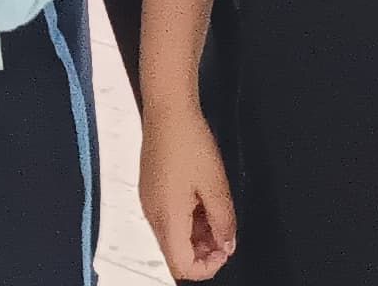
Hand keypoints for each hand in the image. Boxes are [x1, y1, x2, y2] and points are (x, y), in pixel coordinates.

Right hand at [141, 113, 240, 279]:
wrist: (168, 111)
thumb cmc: (188, 141)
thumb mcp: (216, 185)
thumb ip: (223, 221)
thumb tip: (227, 245)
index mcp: (167, 217)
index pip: (181, 266)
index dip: (207, 266)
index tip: (225, 248)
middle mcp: (153, 215)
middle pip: (176, 254)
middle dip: (204, 251)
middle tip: (225, 230)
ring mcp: (150, 203)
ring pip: (174, 237)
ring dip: (197, 234)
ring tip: (216, 211)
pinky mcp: (151, 191)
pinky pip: (169, 218)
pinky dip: (188, 219)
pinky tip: (203, 200)